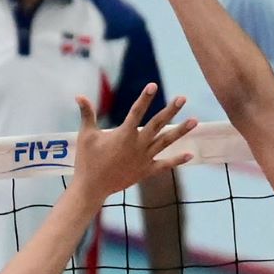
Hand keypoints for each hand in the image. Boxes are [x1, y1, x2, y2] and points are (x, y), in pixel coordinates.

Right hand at [70, 84, 194, 199]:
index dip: (144, 98)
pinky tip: (190, 154)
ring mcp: (144, 158)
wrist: (92, 188)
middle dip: (171, 110)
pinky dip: (177, 160)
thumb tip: (79, 96)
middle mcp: (138, 145)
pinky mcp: (146, 171)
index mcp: (124, 134)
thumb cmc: (87, 160)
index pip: (136, 111)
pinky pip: (164, 165)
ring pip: (165, 142)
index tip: (153, 85)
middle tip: (182, 98)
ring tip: (195, 121)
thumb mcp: (86, 136)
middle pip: (158, 124)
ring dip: (180, 131)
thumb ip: (87, 114)